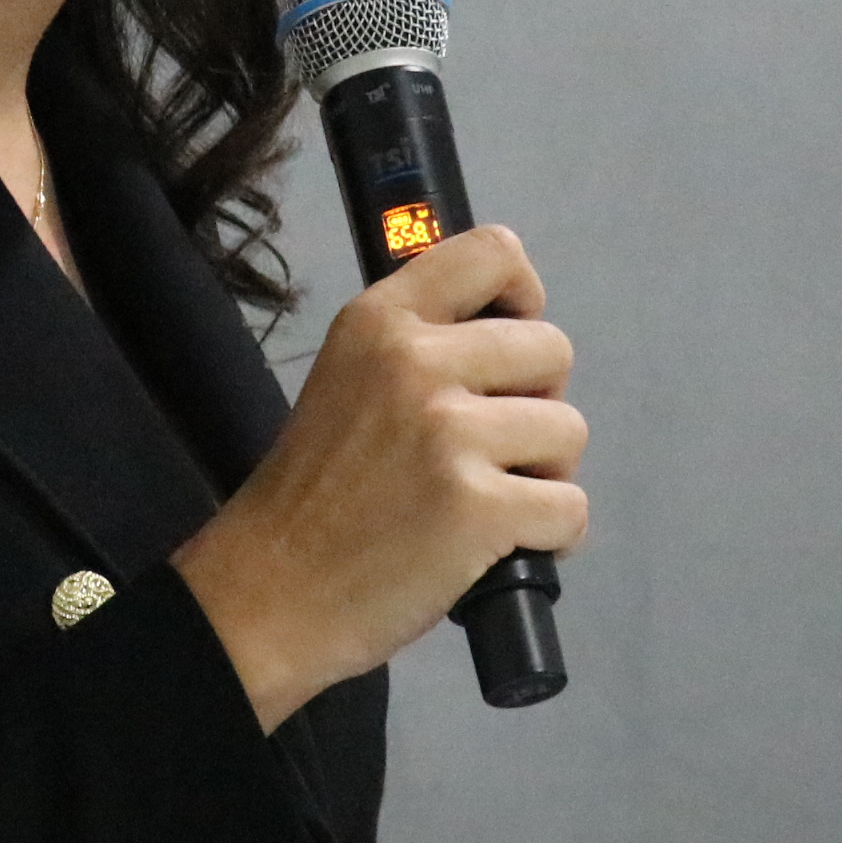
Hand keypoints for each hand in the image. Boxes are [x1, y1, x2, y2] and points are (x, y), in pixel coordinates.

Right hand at [170, 226, 584, 728]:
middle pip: (552, 349)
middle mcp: (416, 361)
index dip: (524, 297)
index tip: (508, 348)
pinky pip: (571, 508)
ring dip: (545, 474)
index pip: (494, 251)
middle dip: (537, 403)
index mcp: (380, 319)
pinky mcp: (478, 507)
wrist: (269, 591)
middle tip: (489, 448)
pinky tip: (503, 546)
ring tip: (490, 502)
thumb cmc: (311, 492)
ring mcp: (450, 433)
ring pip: (569, 431)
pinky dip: (551, 536)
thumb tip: (511, 337)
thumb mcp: (346, 378)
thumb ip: (416, 345)